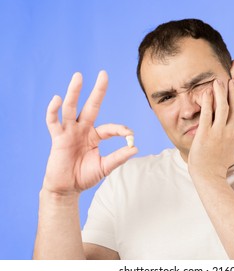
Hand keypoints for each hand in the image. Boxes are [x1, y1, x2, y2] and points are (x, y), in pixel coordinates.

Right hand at [43, 71, 137, 194]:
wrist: (67, 188)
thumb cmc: (85, 176)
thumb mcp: (105, 167)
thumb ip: (118, 157)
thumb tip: (135, 147)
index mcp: (95, 136)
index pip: (111, 128)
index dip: (121, 130)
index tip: (130, 135)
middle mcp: (83, 130)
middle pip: (91, 106)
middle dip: (97, 91)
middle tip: (103, 74)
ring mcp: (69, 132)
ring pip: (71, 108)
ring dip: (74, 92)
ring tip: (78, 76)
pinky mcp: (57, 138)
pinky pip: (53, 121)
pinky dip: (53, 110)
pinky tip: (57, 98)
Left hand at [188, 78, 233, 179]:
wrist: (209, 176)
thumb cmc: (216, 166)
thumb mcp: (228, 152)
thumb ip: (230, 141)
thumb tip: (231, 137)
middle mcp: (230, 132)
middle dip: (232, 93)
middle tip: (229, 81)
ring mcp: (218, 132)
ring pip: (223, 107)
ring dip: (221, 92)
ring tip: (217, 81)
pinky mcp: (206, 133)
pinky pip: (208, 113)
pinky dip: (208, 101)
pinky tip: (207, 92)